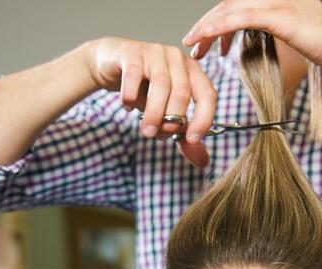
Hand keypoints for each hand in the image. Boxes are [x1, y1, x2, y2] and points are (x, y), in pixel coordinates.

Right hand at [85, 37, 217, 168]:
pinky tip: (128, 107)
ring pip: (161, 84)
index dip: (203, 118)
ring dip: (153, 112)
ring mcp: (155, 52)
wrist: (113, 65)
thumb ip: (182, 134)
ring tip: (145, 130)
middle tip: (156, 136)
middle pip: (182, 92)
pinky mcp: (132, 52)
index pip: (208, 94)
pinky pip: (134, 75)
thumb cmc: (144, 89)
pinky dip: (131, 96)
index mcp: (192, 72)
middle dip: (171, 119)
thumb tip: (203, 162)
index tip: (192, 139)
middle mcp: (178, 59)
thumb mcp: (164, 112)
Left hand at [181, 0, 321, 67]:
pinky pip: (242, 18)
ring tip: (193, 45)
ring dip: (207, 27)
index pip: (236, 4)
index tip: (202, 40)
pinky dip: (220, 27)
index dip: (216, 20)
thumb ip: (271, 29)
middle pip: (229, 4)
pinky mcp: (280, 15)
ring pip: (231, 9)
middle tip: (192, 46)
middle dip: (206, 25)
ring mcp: (277, 2)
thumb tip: (250, 40)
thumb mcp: (294, 32)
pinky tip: (206, 37)